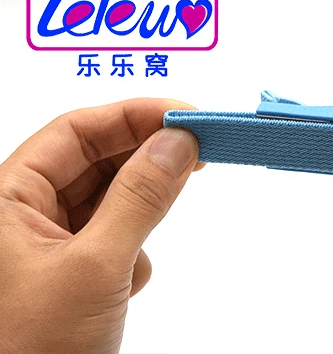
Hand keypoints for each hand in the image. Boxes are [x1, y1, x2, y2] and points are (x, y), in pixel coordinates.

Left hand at [0, 99, 200, 353]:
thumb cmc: (33, 349)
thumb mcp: (95, 266)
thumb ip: (139, 198)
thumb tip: (176, 142)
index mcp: (6, 199)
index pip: (76, 131)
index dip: (133, 115)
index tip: (186, 116)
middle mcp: (23, 214)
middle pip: (95, 159)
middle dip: (146, 156)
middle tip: (199, 149)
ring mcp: (49, 243)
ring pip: (109, 198)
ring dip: (140, 210)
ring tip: (152, 231)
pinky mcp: (73, 271)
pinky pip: (115, 235)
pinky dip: (134, 249)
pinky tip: (128, 281)